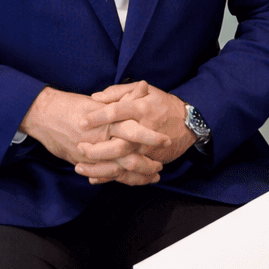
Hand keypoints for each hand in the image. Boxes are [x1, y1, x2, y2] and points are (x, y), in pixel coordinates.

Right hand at [19, 87, 168, 185]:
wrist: (43, 115)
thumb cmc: (71, 105)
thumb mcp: (99, 100)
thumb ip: (123, 97)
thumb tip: (144, 87)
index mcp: (105, 120)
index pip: (133, 130)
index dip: (150, 137)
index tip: (165, 140)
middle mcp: (99, 138)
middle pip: (128, 155)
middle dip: (147, 163)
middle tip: (160, 165)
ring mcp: (91, 153)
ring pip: (118, 169)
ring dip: (137, 174)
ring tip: (151, 175)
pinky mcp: (83, 162)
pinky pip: (104, 174)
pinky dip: (118, 179)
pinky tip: (129, 180)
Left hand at [80, 80, 196, 170]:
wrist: (188, 123)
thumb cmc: (162, 103)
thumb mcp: (145, 91)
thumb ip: (119, 92)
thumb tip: (96, 97)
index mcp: (141, 109)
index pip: (117, 112)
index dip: (99, 117)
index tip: (82, 122)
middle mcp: (144, 131)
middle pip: (119, 144)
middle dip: (97, 150)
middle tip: (79, 148)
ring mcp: (147, 150)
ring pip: (123, 163)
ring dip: (101, 168)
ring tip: (79, 167)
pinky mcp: (150, 161)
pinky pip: (130, 173)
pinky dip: (112, 178)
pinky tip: (94, 178)